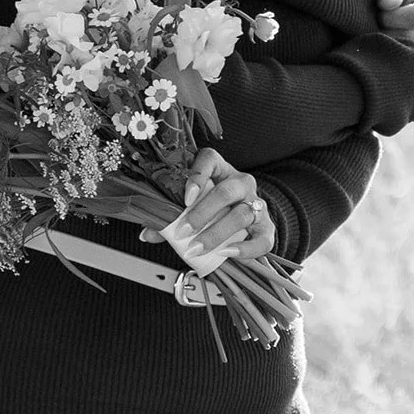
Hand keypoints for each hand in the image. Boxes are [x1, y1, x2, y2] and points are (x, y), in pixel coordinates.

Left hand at [149, 149, 275, 276]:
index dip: (196, 177)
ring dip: (217, 234)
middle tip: (183, 231)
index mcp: (220, 169)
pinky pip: (262, 238)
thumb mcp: (192, 205)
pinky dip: (246, 249)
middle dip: (202, 213)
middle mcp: (241, 182)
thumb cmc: (213, 206)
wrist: (245, 216)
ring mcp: (256, 203)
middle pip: (226, 192)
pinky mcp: (266, 226)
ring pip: (242, 214)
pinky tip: (228, 254)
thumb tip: (147, 232)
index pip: (209, 160)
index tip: (184, 199)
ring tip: (198, 248)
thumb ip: (170, 216)